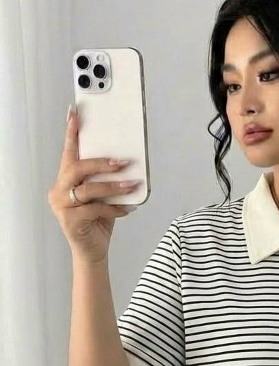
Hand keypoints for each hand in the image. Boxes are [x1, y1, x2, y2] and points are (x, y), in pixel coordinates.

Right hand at [48, 106, 137, 263]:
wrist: (92, 252)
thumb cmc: (97, 222)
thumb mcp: (102, 197)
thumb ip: (106, 181)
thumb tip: (128, 164)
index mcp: (65, 180)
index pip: (68, 152)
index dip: (71, 133)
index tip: (75, 114)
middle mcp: (59, 191)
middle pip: (77, 168)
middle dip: (101, 163)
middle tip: (123, 162)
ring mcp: (62, 206)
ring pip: (89, 189)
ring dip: (113, 186)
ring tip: (132, 185)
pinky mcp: (71, 221)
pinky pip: (96, 209)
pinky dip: (114, 208)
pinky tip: (127, 208)